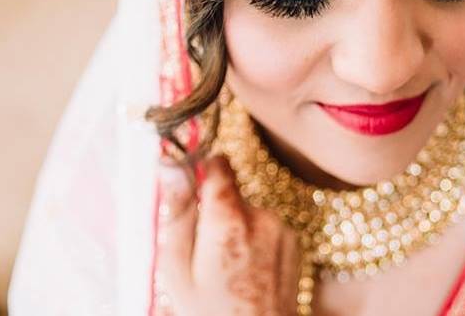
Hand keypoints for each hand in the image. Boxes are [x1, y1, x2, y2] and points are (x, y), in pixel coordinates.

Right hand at [154, 155, 301, 315]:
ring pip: (247, 212)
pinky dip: (254, 241)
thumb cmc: (208, 312)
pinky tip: (246, 271)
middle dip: (214, 212)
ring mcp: (283, 230)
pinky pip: (265, 228)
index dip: (201, 170)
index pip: (218, 164)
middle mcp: (263, 217)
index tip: (191, 185)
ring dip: (234, 229)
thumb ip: (176, 211)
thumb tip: (170, 164)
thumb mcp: (176, 268)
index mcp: (230, 219)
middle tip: (201, 250)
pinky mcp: (294, 242)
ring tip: (225, 268)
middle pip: (231, 193)